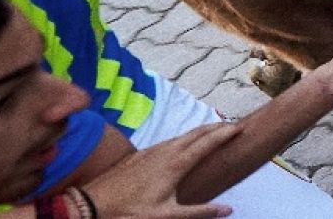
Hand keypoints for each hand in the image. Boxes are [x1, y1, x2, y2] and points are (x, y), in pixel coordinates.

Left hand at [84, 124, 240, 217]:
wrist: (91, 205)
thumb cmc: (129, 212)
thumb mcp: (166, 216)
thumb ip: (199, 211)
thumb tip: (229, 210)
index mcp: (176, 164)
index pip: (207, 143)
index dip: (225, 133)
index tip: (241, 127)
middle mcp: (165, 152)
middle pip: (196, 133)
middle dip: (216, 126)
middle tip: (232, 124)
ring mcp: (151, 151)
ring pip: (182, 135)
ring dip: (200, 131)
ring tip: (213, 131)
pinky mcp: (139, 155)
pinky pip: (168, 140)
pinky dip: (184, 137)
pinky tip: (182, 144)